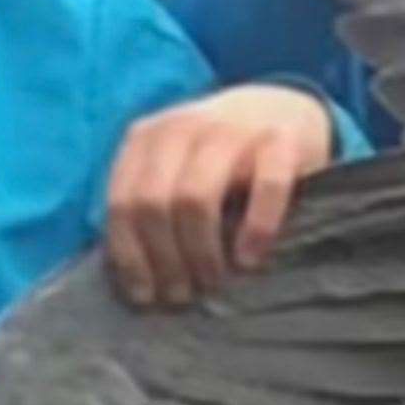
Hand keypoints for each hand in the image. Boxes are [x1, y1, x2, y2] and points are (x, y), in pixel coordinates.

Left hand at [106, 84, 333, 307]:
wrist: (283, 108)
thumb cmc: (221, 160)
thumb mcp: (174, 169)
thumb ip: (149, 204)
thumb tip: (133, 277)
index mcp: (146, 138)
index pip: (121, 202)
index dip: (130, 256)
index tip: (146, 295)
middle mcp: (183, 127)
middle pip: (153, 203)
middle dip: (164, 259)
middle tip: (181, 296)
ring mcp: (232, 129)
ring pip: (196, 198)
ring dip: (200, 252)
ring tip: (211, 282)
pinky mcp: (282, 140)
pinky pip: (265, 187)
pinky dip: (254, 229)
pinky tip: (249, 260)